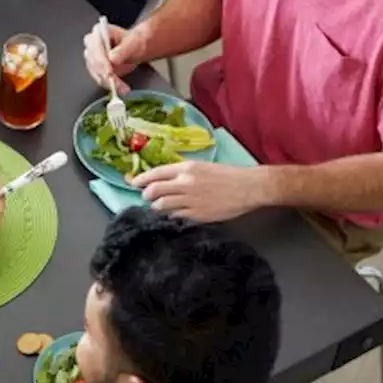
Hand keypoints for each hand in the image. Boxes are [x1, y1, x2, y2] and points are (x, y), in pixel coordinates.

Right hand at [83, 19, 142, 91]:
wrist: (136, 49)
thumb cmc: (134, 42)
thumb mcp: (133, 43)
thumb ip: (123, 49)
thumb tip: (112, 58)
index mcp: (99, 32)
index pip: (95, 47)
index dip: (101, 60)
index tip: (109, 72)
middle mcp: (92, 44)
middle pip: (94, 62)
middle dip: (106, 74)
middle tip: (117, 83)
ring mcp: (92, 57)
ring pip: (96, 73)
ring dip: (109, 83)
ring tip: (123, 88)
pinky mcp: (95, 69)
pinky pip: (100, 79)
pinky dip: (110, 86)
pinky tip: (120, 88)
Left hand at [132, 161, 268, 222]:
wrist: (247, 187)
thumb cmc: (227, 175)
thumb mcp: (202, 167)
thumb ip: (182, 172)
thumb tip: (164, 178)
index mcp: (187, 168)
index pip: (156, 173)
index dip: (142, 179)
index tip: (134, 182)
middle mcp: (185, 183)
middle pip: (153, 190)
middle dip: (146, 195)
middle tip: (146, 197)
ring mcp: (190, 200)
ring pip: (161, 205)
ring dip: (156, 206)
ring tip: (159, 206)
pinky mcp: (197, 214)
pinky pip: (175, 216)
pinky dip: (171, 214)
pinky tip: (174, 213)